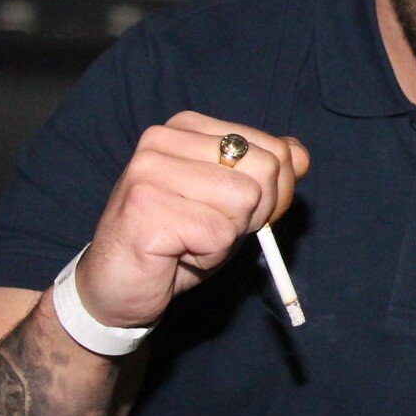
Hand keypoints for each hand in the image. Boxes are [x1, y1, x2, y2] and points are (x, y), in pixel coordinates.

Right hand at [76, 111, 308, 328]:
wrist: (117, 287)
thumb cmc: (177, 244)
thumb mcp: (232, 206)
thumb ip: (266, 177)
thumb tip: (299, 155)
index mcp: (187, 128)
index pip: (273, 148)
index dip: (277, 193)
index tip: (244, 214)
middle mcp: (163, 138)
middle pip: (264, 170)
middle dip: (255, 213)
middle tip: (214, 231)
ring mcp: (150, 170)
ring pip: (244, 200)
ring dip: (228, 235)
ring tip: (191, 240)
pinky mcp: (146, 207)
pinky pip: (219, 233)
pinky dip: (209, 255)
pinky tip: (177, 253)